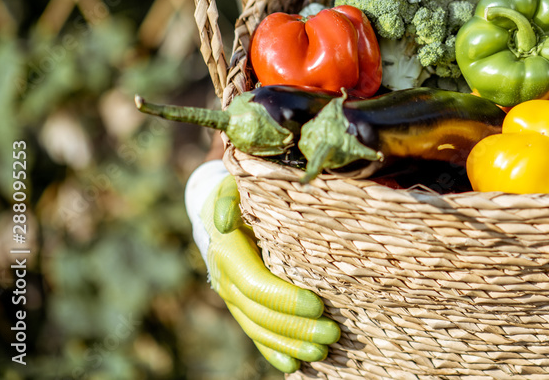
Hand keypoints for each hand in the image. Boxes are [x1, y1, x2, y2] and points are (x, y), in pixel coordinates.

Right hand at [186, 163, 339, 372]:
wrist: (215, 206)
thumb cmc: (238, 190)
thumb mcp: (235, 185)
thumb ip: (231, 199)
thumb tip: (226, 221)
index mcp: (228, 252)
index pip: (256, 285)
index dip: (286, 299)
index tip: (319, 304)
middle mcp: (226, 279)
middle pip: (262, 314)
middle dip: (297, 327)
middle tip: (333, 333)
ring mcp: (232, 296)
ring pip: (259, 328)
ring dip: (291, 343)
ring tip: (323, 350)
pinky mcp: (241, 304)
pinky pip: (255, 333)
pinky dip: (273, 350)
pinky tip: (294, 365)